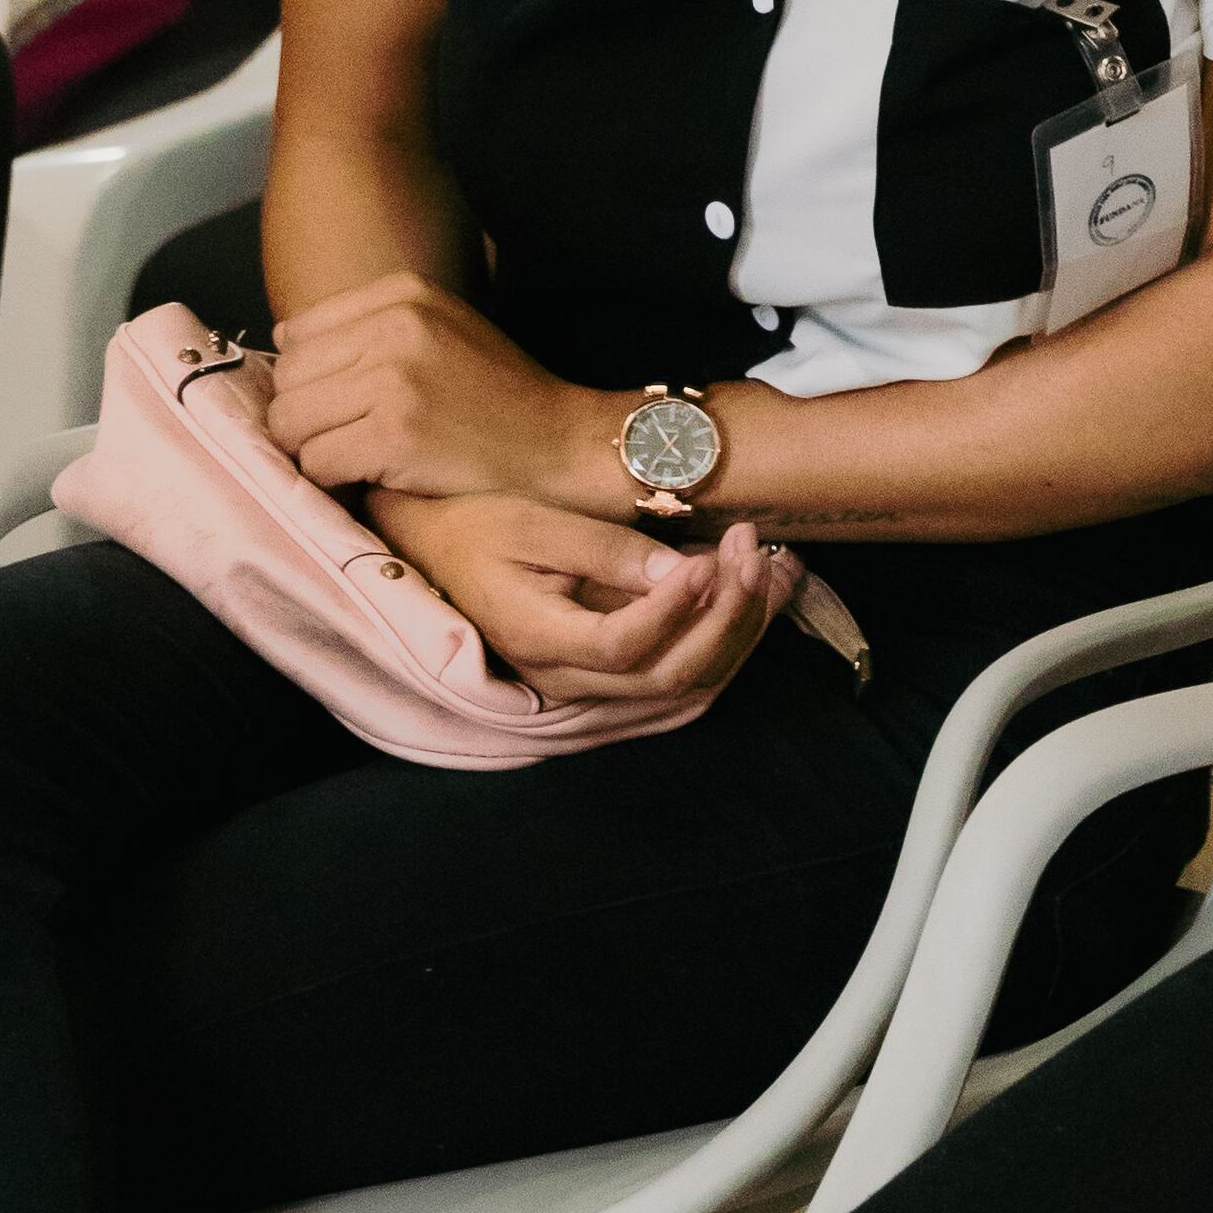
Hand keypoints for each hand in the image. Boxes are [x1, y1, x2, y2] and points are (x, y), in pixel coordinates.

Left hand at [265, 269, 596, 505]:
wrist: (565, 446)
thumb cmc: (503, 400)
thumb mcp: (443, 330)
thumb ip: (371, 326)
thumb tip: (284, 339)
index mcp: (402, 293)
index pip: (298, 333)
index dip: (311, 381)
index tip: (343, 408)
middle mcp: (393, 325)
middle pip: (287, 379)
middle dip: (307, 418)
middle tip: (350, 441)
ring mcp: (393, 379)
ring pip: (291, 423)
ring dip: (316, 452)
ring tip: (360, 461)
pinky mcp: (393, 434)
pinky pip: (316, 464)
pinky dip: (335, 483)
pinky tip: (372, 480)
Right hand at [386, 489, 791, 707]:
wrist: (435, 552)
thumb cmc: (477, 526)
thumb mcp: (533, 523)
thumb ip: (606, 552)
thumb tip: (682, 573)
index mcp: (536, 638)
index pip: (622, 645)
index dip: (676, 609)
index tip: (712, 557)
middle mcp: (564, 680)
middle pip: (669, 676)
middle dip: (728, 615)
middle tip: (757, 549)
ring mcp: (587, 689)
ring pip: (686, 688)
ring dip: (741, 635)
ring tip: (777, 571)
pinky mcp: (607, 681)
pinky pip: (679, 689)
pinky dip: (726, 653)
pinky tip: (755, 606)